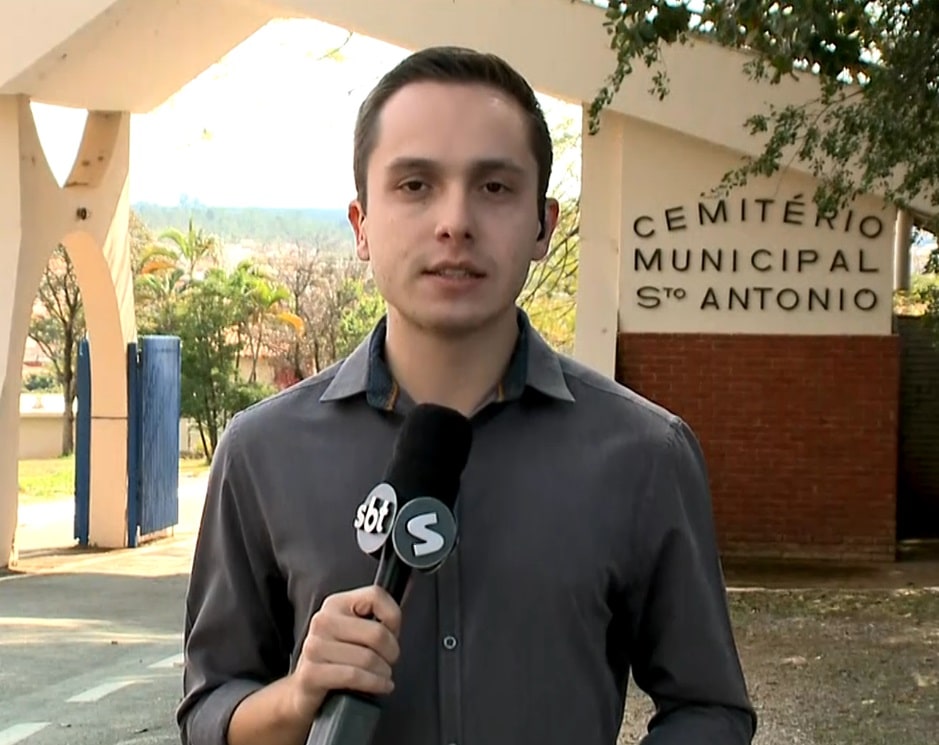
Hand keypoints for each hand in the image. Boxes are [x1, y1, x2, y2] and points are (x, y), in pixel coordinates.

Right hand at [288, 585, 401, 719]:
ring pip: (368, 658)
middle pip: (376, 633)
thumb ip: (375, 619)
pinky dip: (375, 684)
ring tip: (384, 675)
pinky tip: (381, 686)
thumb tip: (394, 626)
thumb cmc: (338, 658)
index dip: (393, 616)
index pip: (376, 596)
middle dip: (392, 652)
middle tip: (390, 661)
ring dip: (384, 672)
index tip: (393, 633)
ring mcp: (314, 647)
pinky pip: (354, 676)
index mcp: (336, 604)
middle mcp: (323, 621)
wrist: (304, 689)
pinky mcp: (311, 674)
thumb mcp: (355, 631)